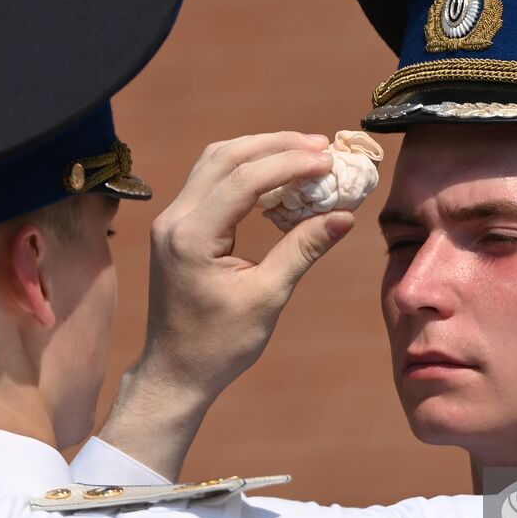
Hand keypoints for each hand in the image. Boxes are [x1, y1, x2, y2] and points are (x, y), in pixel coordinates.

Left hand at [100, 131, 355, 477]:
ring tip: (304, 154)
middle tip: (321, 146)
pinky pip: (212, 182)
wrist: (175, 372)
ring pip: (215, 162)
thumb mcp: (267, 297)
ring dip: (260, 152)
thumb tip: (344, 215)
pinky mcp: (178, 227)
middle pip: (226, 157)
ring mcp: (172, 221)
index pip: (244, 180)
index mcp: (192, 237)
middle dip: (276, 145)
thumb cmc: (219, 345)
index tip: (329, 160)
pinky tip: (279, 179)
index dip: (290, 164)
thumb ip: (302, 249)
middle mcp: (175, 220)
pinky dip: (247, 171)